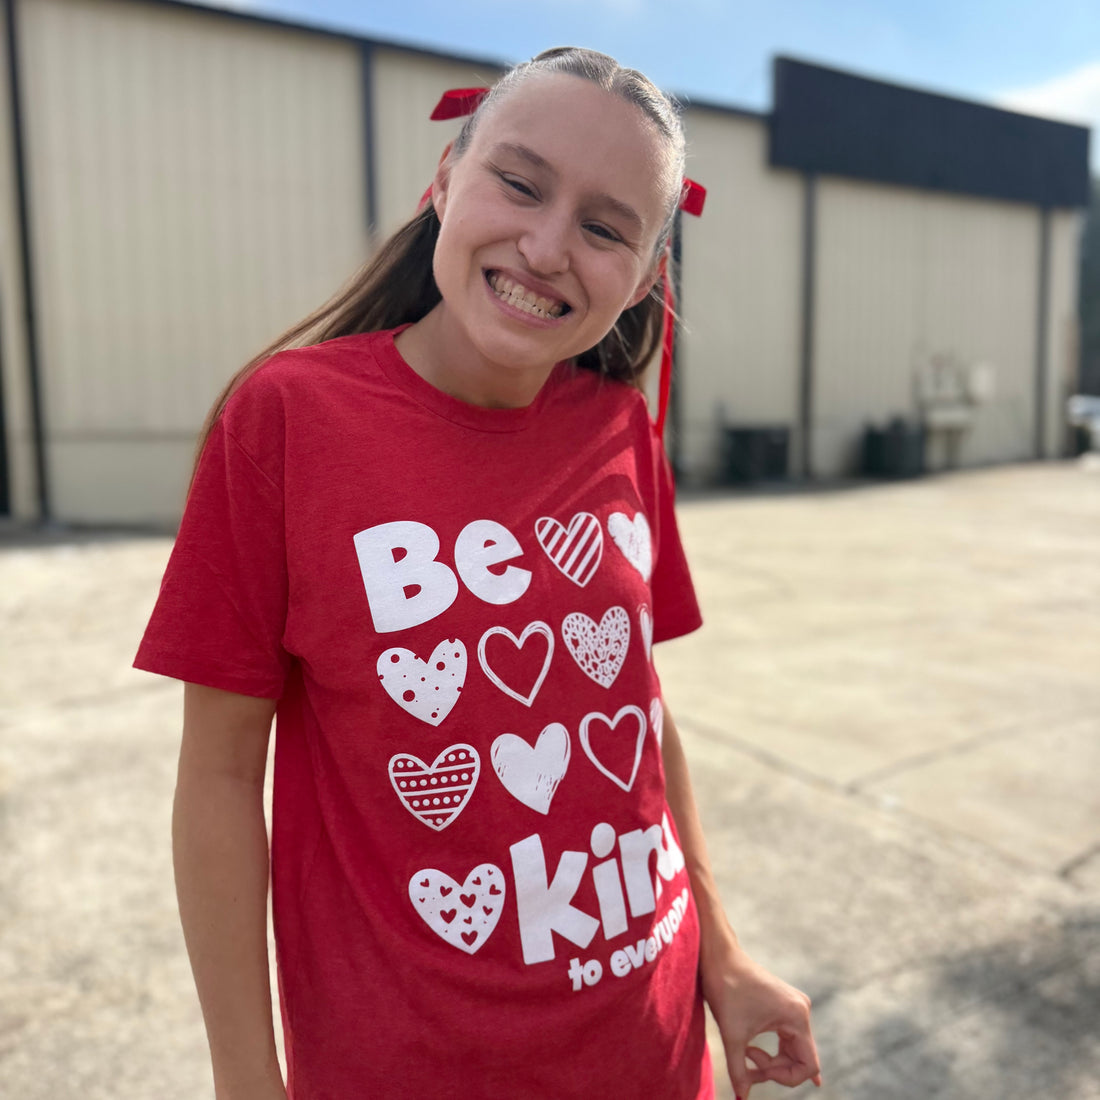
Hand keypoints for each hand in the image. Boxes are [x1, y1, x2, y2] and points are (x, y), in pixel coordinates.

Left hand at [702, 945, 820, 1098]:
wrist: (717, 958)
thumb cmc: (726, 991)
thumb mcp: (732, 1036)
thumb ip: (740, 1071)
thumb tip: (741, 1097)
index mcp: (797, 1017)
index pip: (808, 1065)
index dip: (784, 1079)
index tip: (757, 1072)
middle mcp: (801, 1010)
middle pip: (800, 1059)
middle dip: (774, 1069)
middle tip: (747, 1065)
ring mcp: (793, 1006)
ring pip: (792, 1050)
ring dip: (772, 1060)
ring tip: (746, 1054)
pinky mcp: (783, 1004)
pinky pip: (786, 1038)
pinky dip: (771, 1049)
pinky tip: (758, 1056)